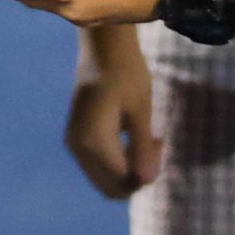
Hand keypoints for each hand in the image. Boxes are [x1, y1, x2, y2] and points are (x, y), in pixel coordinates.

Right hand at [67, 26, 162, 197]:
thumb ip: (142, 148)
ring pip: (104, 178)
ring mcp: (74, 143)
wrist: (103, 48)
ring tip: (146, 137)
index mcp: (95, 141)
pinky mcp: (75, 137)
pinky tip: (130, 134)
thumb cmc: (127, 73)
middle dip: (137, 176)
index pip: (123, 180)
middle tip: (154, 144)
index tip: (160, 142)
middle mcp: (79, 147)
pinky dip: (116, 159)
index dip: (147, 172)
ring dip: (127, 168)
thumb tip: (148, 181)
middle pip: (110, 187)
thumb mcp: (141, 111)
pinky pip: (98, 165)